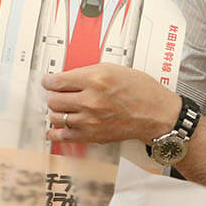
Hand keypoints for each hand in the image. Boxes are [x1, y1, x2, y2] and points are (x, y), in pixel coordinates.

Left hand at [44, 64, 181, 144]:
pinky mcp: (91, 136)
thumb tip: (67, 77)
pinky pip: (63, 136)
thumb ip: (88, 72)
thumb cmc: (141, 91)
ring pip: (56, 116)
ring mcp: (89, 120)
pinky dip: (55, 132)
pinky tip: (55, 128)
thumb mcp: (115, 69)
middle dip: (55, 95)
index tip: (49, 81)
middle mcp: (90, 100)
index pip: (58, 81)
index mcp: (96, 80)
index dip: (49, 81)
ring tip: (65, 108)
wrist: (156, 114)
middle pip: (54, 100)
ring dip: (57, 112)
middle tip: (60, 94)